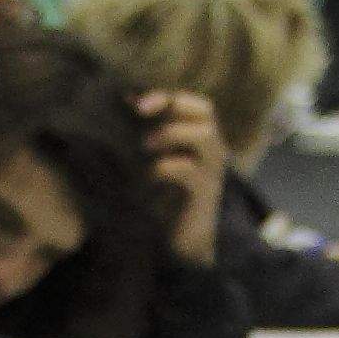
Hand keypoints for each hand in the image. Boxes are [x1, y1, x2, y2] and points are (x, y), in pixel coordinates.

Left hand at [133, 87, 227, 262]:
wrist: (181, 242)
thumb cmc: (164, 197)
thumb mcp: (153, 159)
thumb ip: (145, 131)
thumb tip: (125, 98)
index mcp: (202, 140)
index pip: (195, 104)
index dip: (168, 96)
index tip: (136, 100)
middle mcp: (213, 151)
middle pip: (206, 112)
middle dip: (173, 106)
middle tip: (141, 111)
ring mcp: (213, 171)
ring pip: (204, 135)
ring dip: (172, 132)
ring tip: (145, 144)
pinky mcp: (206, 193)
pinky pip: (191, 169)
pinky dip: (166, 166)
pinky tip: (149, 175)